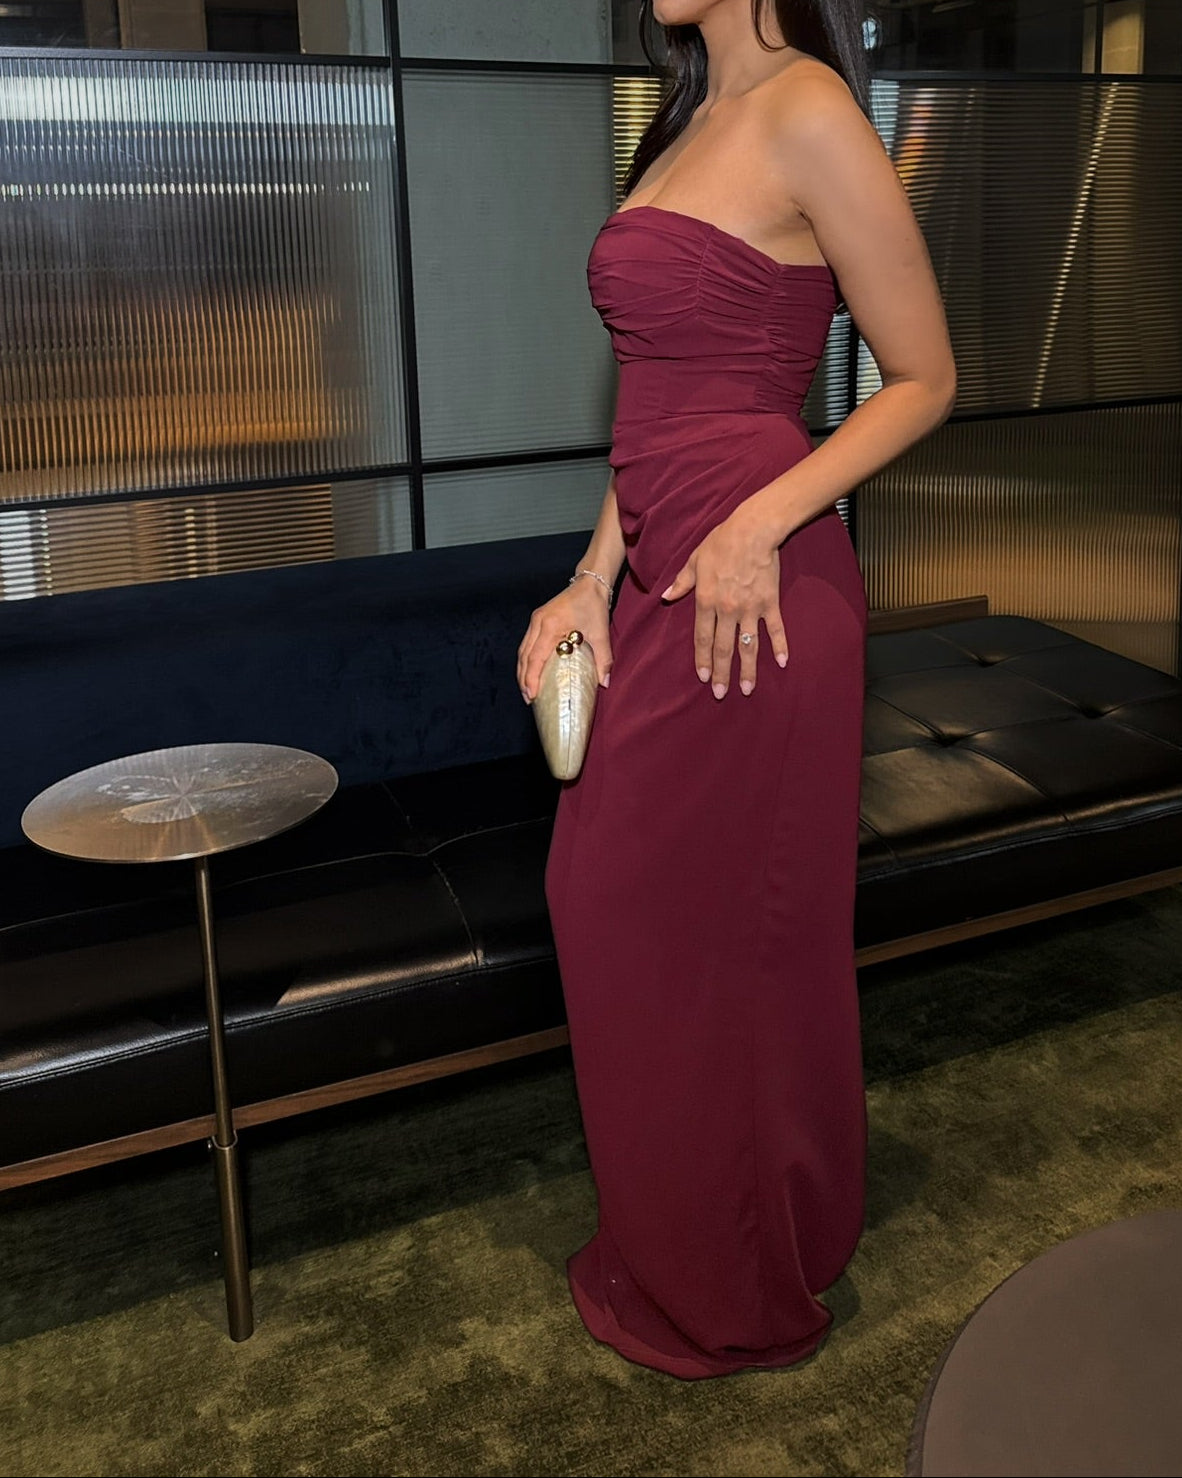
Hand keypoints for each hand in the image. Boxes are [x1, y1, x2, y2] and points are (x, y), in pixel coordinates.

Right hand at [517, 578, 612, 702]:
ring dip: (523, 671)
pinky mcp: (537, 620)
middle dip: (524, 679)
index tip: (532, 695)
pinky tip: (531, 673)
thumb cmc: (594, 606)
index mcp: (551, 625)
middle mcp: (538, 623)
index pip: (535, 657)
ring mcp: (535, 621)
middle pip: (524, 656)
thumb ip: (603, 659)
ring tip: (528, 690)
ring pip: (522, 651)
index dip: (532, 678)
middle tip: (529, 699)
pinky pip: (527, 644)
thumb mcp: (601, 633)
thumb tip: (605, 683)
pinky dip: (527, 661)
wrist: (589, 584)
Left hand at [661, 502, 788, 697]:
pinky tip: (782, 663)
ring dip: (747, 669)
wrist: (753, 530)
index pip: (702, 638)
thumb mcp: (695, 560)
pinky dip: (780, 646)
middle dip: (721, 673)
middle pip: (723, 648)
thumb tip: (666, 596)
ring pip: (748, 645)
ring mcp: (750, 608)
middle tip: (720, 693)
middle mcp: (727, 610)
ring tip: (747, 689)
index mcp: (706, 601)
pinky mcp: (770, 603)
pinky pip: (775, 629)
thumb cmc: (721, 542)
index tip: (703, 677)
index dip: (702, 659)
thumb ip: (682, 582)